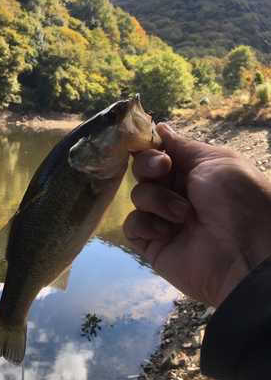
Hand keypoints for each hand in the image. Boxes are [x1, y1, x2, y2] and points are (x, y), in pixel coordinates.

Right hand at [123, 123, 270, 306]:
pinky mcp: (153, 244)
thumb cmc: (238, 199)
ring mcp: (163, 219)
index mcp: (192, 172)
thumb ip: (182, 146)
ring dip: (158, 200)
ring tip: (185, 215)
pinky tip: (166, 231)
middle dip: (148, 166)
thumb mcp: (215, 160)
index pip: (158, 153)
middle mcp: (175, 192)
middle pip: (142, 170)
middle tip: (164, 170)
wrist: (248, 252)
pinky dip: (144, 224)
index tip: (153, 146)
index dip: (150, 148)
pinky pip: (132, 226)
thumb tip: (159, 128)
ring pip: (138, 195)